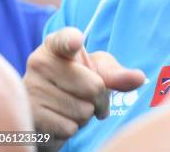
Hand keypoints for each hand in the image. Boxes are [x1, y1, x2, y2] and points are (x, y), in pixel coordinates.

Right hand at [24, 27, 144, 142]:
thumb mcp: (97, 71)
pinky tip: (60, 119)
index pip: (64, 40)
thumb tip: (140, 78)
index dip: (71, 41)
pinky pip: (69, 129)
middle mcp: (39, 62)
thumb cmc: (76, 82)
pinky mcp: (30, 116)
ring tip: (71, 107)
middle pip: (92, 86)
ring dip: (85, 116)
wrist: (47, 110)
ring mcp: (31, 89)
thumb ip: (117, 74)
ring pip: (82, 111)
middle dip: (100, 99)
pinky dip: (72, 129)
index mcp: (56, 45)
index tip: (76, 42)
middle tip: (89, 98)